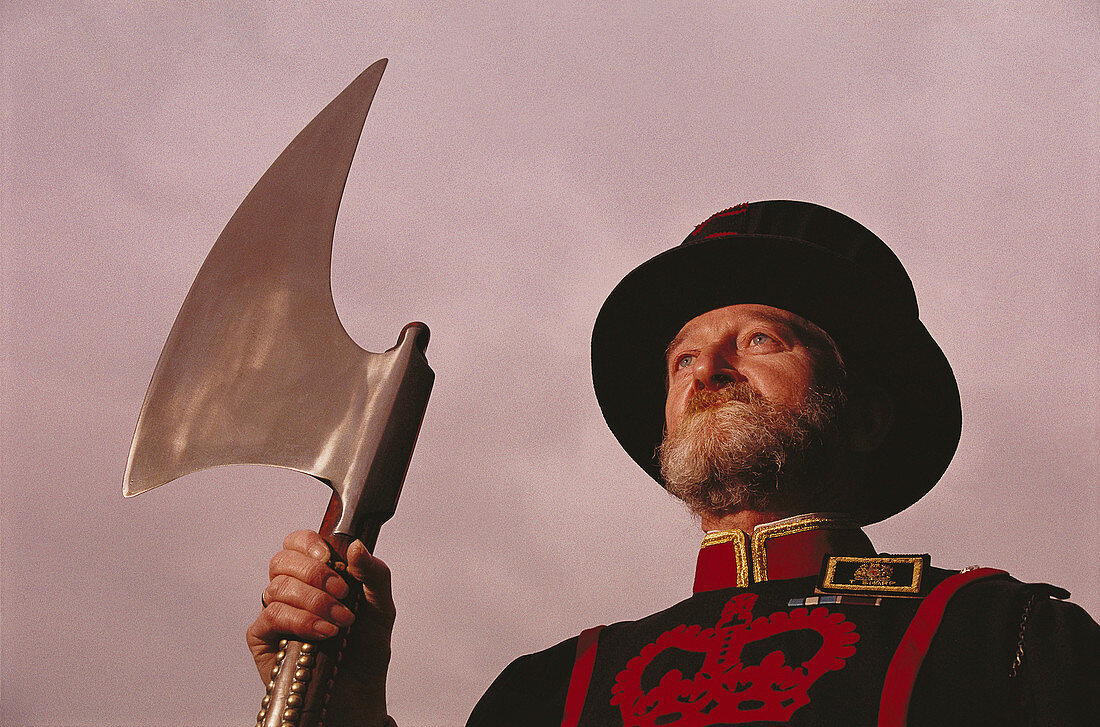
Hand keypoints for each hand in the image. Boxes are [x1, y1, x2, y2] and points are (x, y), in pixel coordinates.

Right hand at [246, 530, 395, 724]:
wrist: (357, 695)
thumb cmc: (365, 651)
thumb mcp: (380, 608)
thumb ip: (374, 574)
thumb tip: (356, 547)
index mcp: (316, 576)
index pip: (298, 543)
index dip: (309, 543)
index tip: (330, 557)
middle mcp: (292, 591)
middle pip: (282, 560)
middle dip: (315, 573)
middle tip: (342, 593)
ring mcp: (275, 614)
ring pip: (278, 586)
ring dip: (314, 601)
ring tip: (341, 622)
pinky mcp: (263, 638)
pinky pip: (271, 615)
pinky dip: (301, 620)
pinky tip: (324, 633)